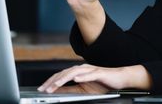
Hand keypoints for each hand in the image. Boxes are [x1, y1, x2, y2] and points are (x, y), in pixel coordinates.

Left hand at [37, 64, 151, 92]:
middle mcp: (82, 69)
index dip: (51, 82)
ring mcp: (90, 70)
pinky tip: (75, 79)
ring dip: (64, 79)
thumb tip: (59, 93)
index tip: (41, 89)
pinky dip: (81, 76)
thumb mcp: (84, 90)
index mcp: (78, 72)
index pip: (61, 76)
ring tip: (55, 85)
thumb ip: (71, 90)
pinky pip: (89, 74)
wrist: (120, 79)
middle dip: (53, 81)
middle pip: (65, 73)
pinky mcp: (99, 72)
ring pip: (74, 73)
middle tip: (44, 88)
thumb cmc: (103, 83)